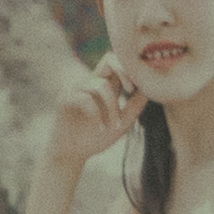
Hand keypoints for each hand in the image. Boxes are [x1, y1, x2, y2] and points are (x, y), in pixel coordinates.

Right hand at [38, 56, 145, 170]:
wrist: (72, 154)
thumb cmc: (95, 137)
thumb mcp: (122, 122)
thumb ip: (134, 106)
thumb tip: (149, 90)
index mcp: (102, 85)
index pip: (117, 63)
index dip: (131, 69)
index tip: (139, 86)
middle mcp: (88, 82)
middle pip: (108, 59)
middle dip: (124, 71)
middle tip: (131, 89)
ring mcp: (75, 88)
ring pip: (101, 85)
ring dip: (113, 107)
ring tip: (115, 126)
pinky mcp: (64, 98)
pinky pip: (85, 98)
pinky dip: (97, 115)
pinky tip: (100, 128)